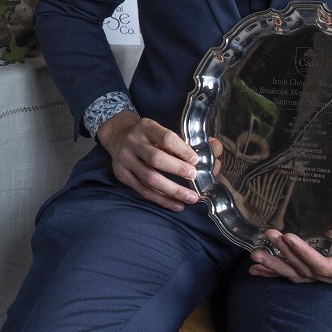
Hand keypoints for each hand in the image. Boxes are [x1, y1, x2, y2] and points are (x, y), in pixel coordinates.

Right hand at [98, 111, 219, 210]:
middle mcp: (133, 142)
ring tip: (191, 197)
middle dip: (178, 169)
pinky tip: (177, 204)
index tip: (196, 160)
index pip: (166, 138)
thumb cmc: (147, 136)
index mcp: (146, 127)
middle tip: (194, 177)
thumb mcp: (160, 131)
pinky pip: (143, 191)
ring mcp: (125, 159)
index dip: (182, 150)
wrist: (118, 137)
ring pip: (149, 178)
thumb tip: (213, 150)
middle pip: (155, 158)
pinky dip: (162, 200)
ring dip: (173, 190)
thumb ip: (181, 142)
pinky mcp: (121, 174)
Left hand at [247, 191, 331, 286]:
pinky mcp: (315, 270)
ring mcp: (323, 275)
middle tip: (267, 237)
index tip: (288, 237)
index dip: (304, 253)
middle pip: (304, 270)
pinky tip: (256, 269)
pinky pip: (293, 273)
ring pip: (295, 273)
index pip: (322, 266)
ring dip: (274, 265)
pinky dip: (274, 271)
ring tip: (254, 255)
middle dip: (284, 255)